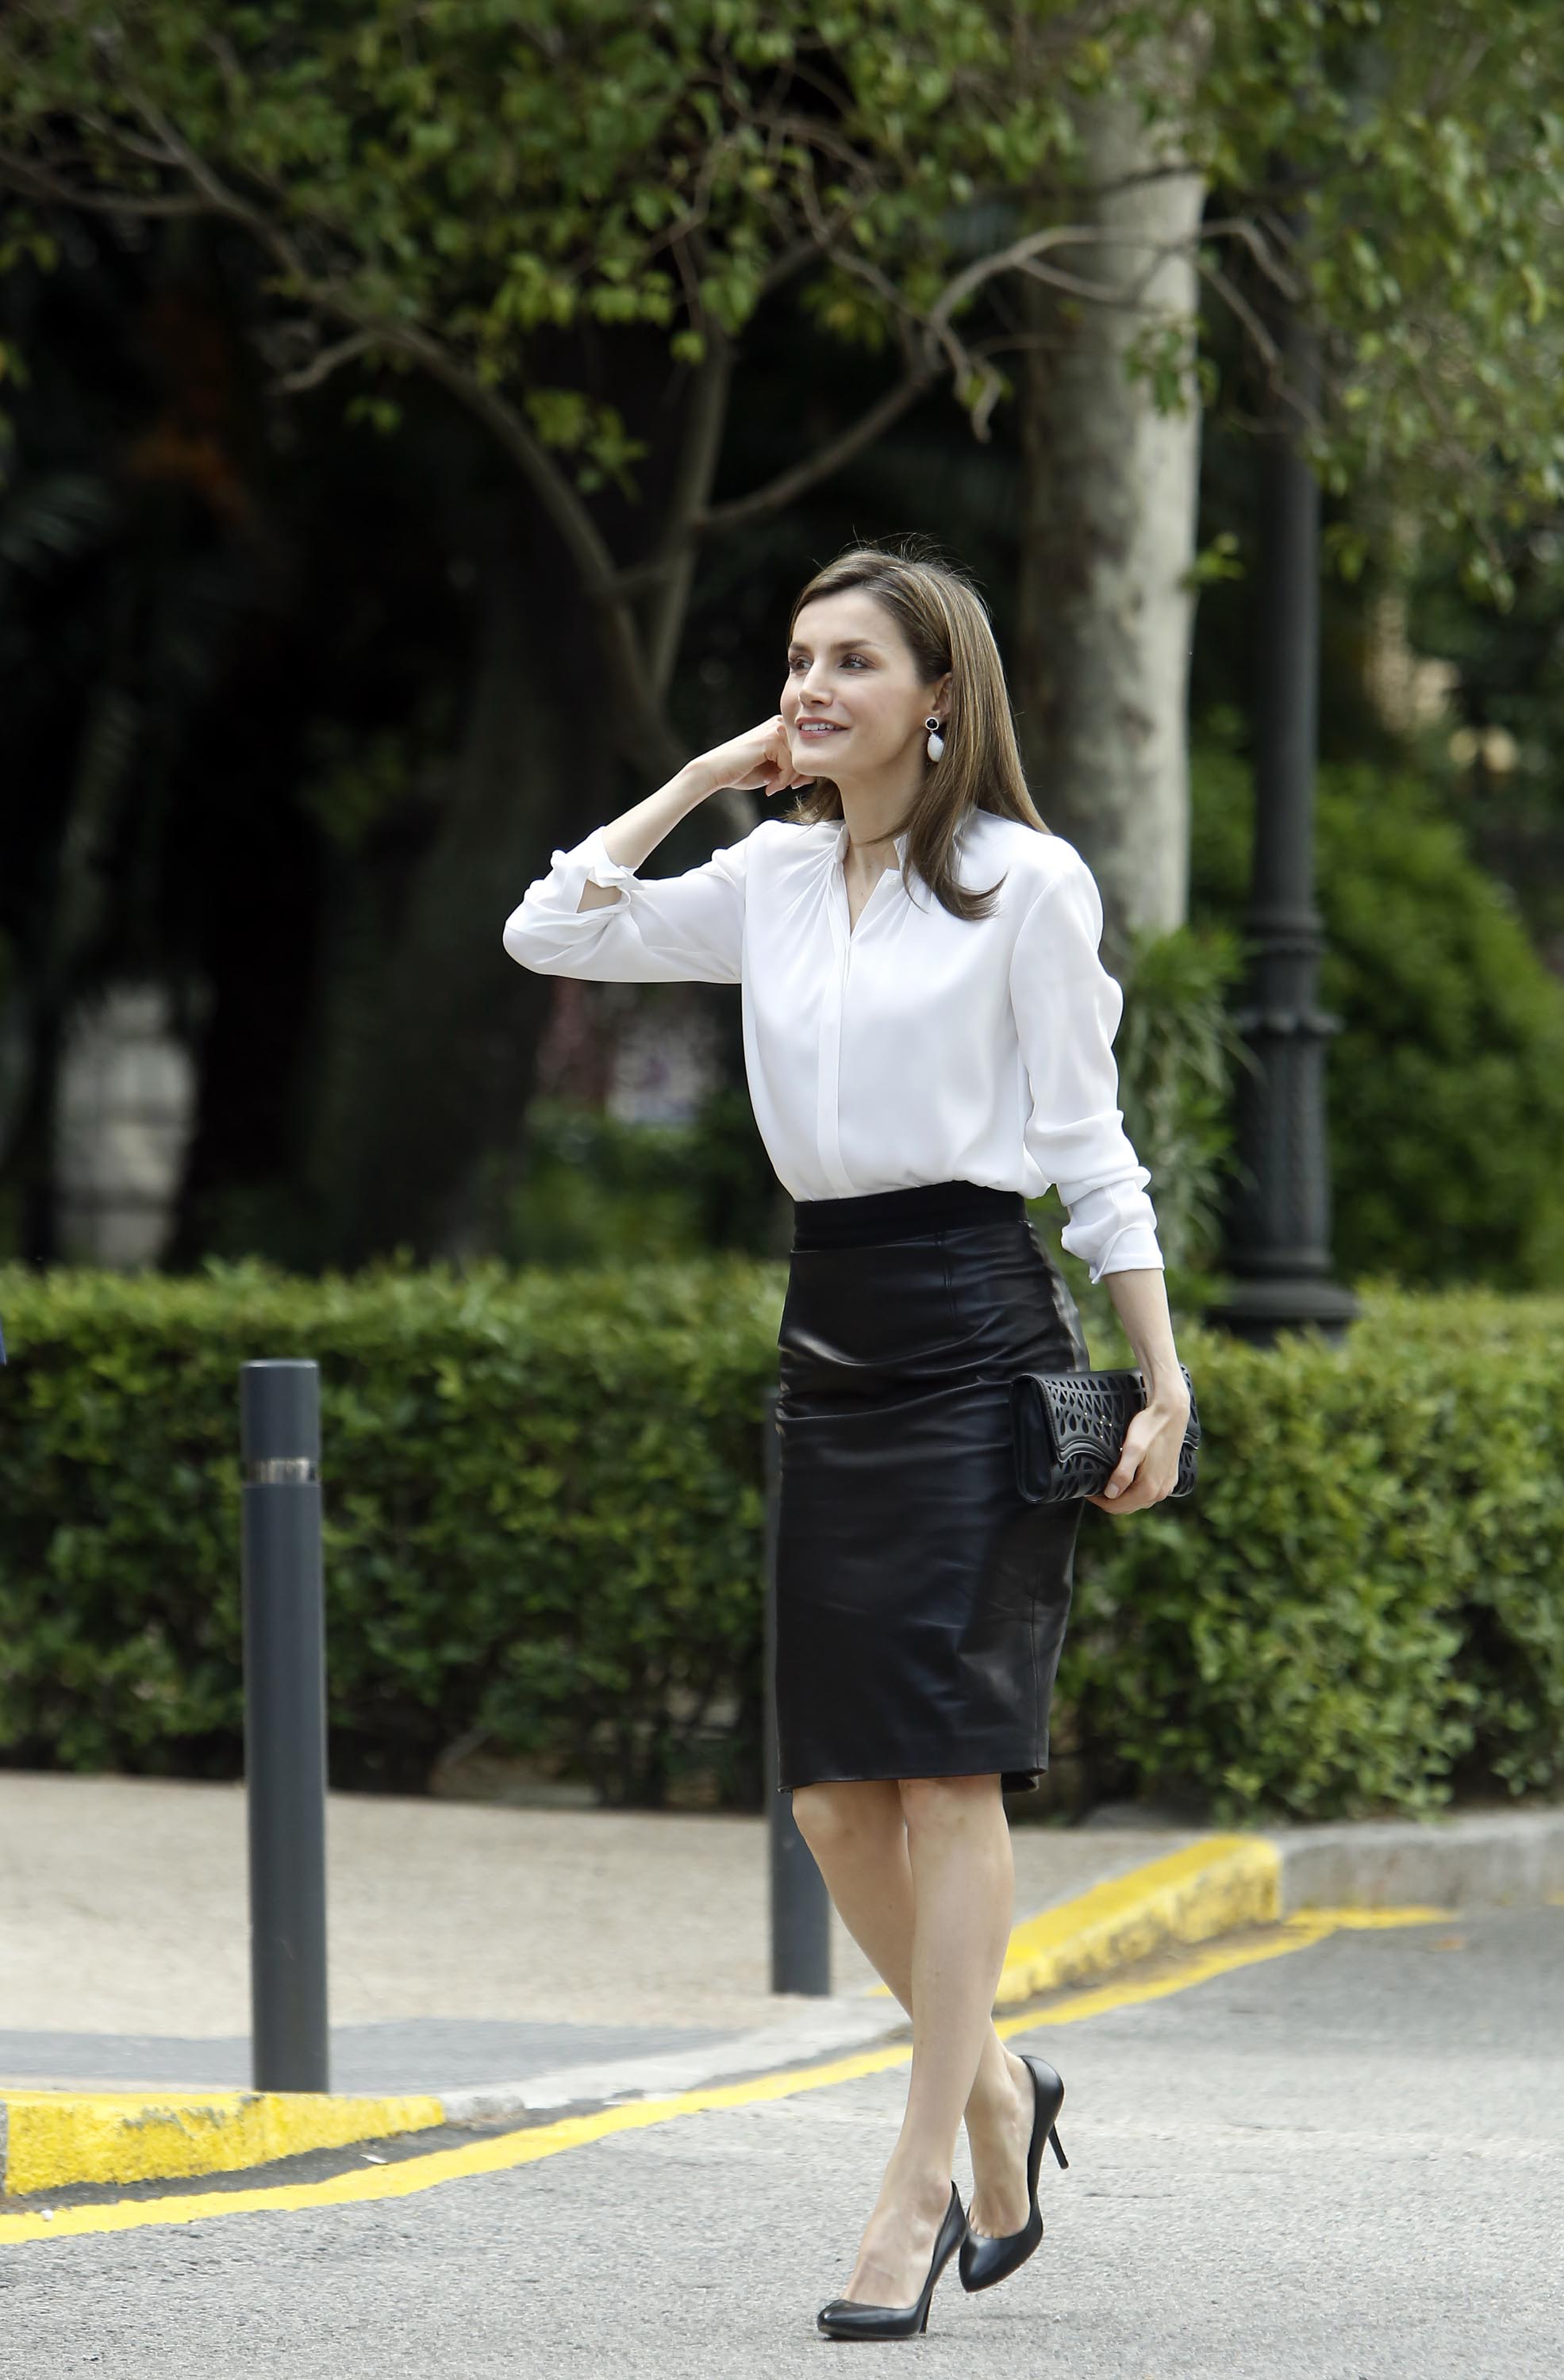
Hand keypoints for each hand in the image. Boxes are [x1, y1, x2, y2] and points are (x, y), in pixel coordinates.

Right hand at [693, 714, 815, 799]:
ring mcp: (776, 729)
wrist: (716, 771)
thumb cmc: (742, 771)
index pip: (806, 749)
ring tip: (774, 787)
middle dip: (799, 776)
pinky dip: (783, 780)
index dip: (803, 771)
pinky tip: (769, 787)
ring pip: (799, 760)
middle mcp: (780, 723)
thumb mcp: (775, 771)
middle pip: (806, 753)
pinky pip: (790, 764)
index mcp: (781, 727)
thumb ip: (794, 769)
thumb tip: (816, 775)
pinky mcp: (771, 739)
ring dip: (790, 779)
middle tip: (783, 788)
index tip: (791, 785)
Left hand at [1085, 1387, 1189, 1514]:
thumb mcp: (1133, 1448)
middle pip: (1127, 1507)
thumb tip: (1111, 1494)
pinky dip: (1135, 1491)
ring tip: (1108, 1481)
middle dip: (1109, 1500)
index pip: (1117, 1506)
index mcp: (1150, 1488)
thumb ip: (1123, 1473)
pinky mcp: (1170, 1478)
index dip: (1099, 1501)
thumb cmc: (1150, 1427)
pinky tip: (1126, 1479)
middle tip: (1095, 1486)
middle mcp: (1161, 1492)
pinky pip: (1148, 1493)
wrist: (1171, 1412)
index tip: (1088, 1490)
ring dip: (1122, 1497)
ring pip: (1138, 1501)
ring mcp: (1167, 1486)